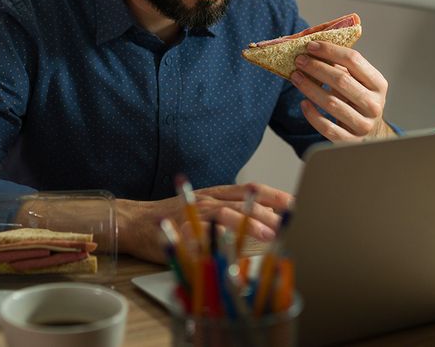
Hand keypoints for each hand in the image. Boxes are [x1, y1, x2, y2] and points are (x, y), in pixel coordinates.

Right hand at [115, 183, 292, 262]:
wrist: (134, 222)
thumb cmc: (174, 219)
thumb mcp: (208, 213)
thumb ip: (236, 214)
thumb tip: (271, 221)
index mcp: (219, 194)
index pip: (254, 189)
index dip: (278, 194)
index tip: (300, 203)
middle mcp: (209, 198)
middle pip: (244, 199)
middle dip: (271, 210)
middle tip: (292, 221)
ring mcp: (193, 211)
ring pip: (225, 212)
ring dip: (248, 222)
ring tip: (268, 233)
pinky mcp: (179, 227)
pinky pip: (198, 232)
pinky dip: (214, 238)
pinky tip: (229, 244)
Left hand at [290, 40, 391, 141]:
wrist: (372, 134)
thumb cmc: (360, 101)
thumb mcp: (360, 83)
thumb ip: (343, 67)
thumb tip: (314, 49)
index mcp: (378, 84)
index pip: (354, 60)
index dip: (330, 51)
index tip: (311, 46)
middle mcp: (374, 104)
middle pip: (342, 80)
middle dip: (317, 68)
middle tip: (299, 60)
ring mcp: (363, 124)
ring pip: (332, 103)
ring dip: (310, 88)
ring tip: (296, 77)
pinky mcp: (350, 141)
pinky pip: (327, 127)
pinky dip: (313, 115)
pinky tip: (303, 103)